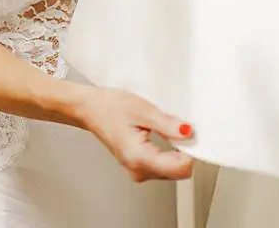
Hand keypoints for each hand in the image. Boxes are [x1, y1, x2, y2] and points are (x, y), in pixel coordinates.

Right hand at [76, 87, 194, 182]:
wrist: (89, 109)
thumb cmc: (108, 107)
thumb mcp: (143, 109)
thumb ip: (168, 124)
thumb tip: (189, 133)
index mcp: (139, 157)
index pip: (181, 169)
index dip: (190, 151)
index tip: (187, 135)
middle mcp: (138, 170)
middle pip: (178, 172)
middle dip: (182, 151)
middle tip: (172, 128)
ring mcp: (137, 172)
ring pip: (172, 171)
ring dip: (174, 152)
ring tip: (160, 131)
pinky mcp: (137, 169)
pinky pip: (162, 168)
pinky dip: (166, 154)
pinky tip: (157, 139)